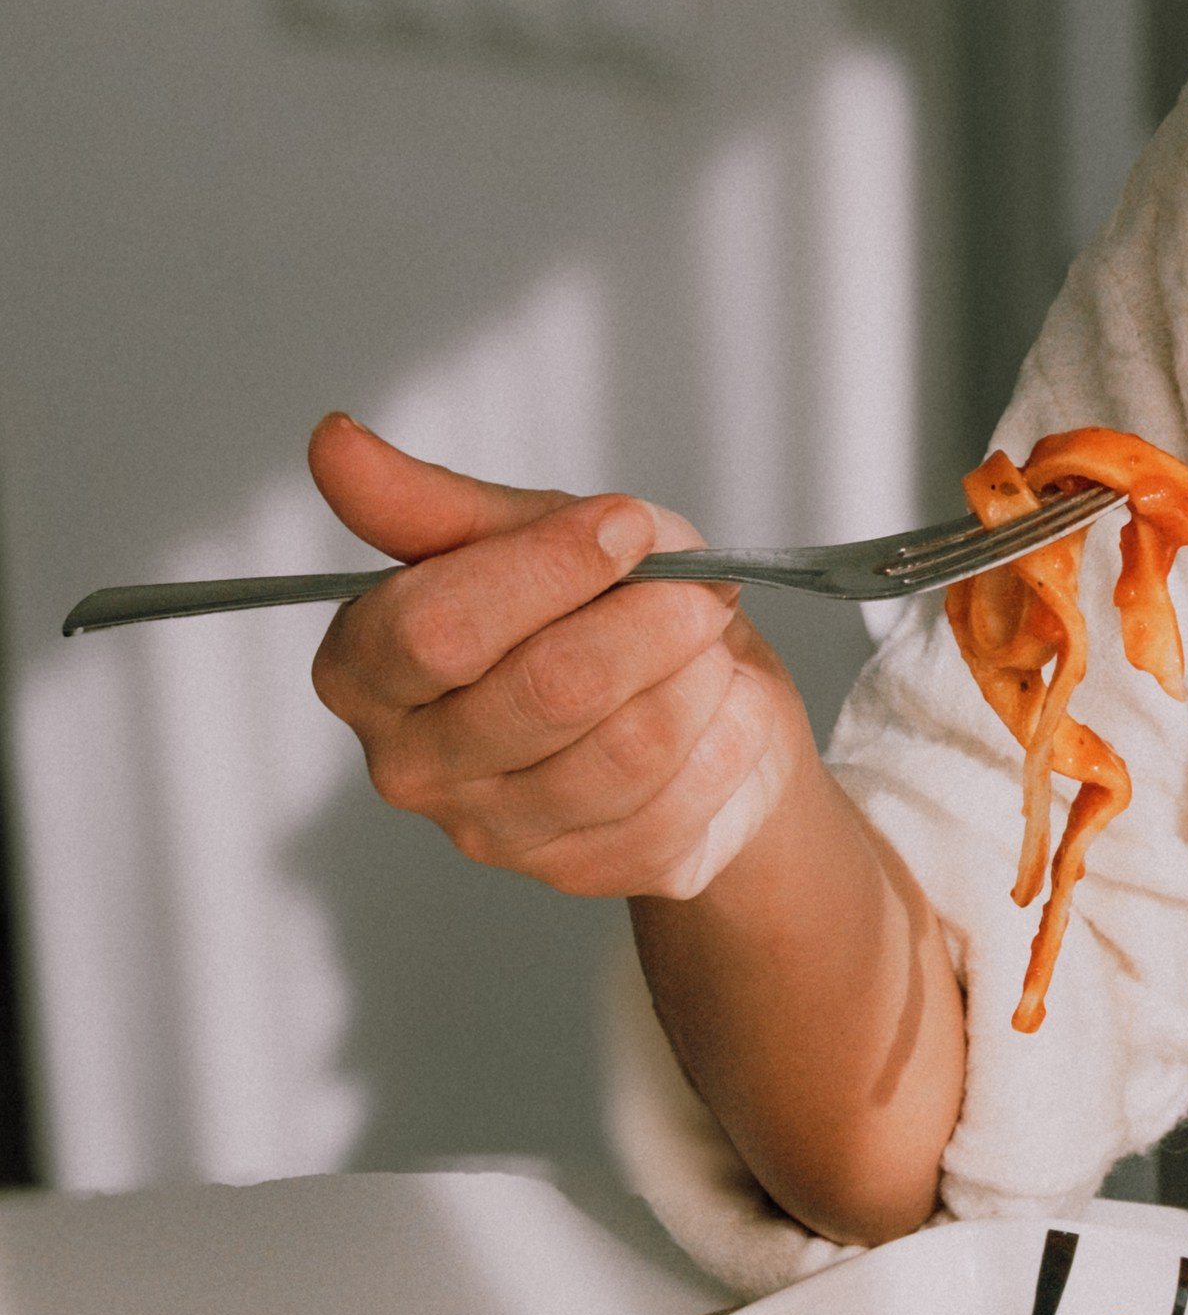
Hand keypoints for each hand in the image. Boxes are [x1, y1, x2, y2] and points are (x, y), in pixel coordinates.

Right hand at [309, 410, 815, 900]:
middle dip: (650, 621)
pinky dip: (727, 733)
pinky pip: (682, 798)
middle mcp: (411, 766)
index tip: (626, 524)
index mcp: (366, 669)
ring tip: (708, 642)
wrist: (687, 706)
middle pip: (548, 689)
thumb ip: (430, 501)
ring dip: (698, 675)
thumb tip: (333, 441)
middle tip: (700, 588)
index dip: (548, 567)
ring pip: (629, 747)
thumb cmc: (592, 608)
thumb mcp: (522, 531)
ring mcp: (495, 835)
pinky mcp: (583, 873)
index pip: (436, 626)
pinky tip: (722, 707)